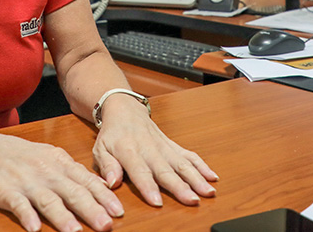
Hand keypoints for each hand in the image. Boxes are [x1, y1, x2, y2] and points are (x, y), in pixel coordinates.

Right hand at [0, 128, 123, 231]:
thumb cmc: (19, 155)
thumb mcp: (50, 157)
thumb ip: (74, 171)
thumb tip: (102, 186)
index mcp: (58, 163)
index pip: (85, 181)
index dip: (103, 196)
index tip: (119, 210)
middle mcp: (46, 172)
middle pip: (72, 192)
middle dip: (91, 210)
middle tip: (107, 225)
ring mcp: (26, 182)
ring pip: (48, 201)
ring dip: (62, 217)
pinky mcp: (5, 192)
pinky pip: (18, 205)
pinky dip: (26, 216)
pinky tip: (34, 229)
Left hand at [91, 95, 217, 207]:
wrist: (125, 110)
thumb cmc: (112, 134)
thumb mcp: (100, 149)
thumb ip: (107, 166)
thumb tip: (112, 183)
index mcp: (129, 150)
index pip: (139, 171)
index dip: (148, 187)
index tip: (157, 202)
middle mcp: (149, 148)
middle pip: (166, 169)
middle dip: (180, 186)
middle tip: (192, 200)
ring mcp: (164, 146)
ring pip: (182, 163)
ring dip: (196, 178)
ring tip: (209, 192)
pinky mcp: (173, 145)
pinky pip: (189, 155)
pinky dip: (202, 165)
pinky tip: (213, 177)